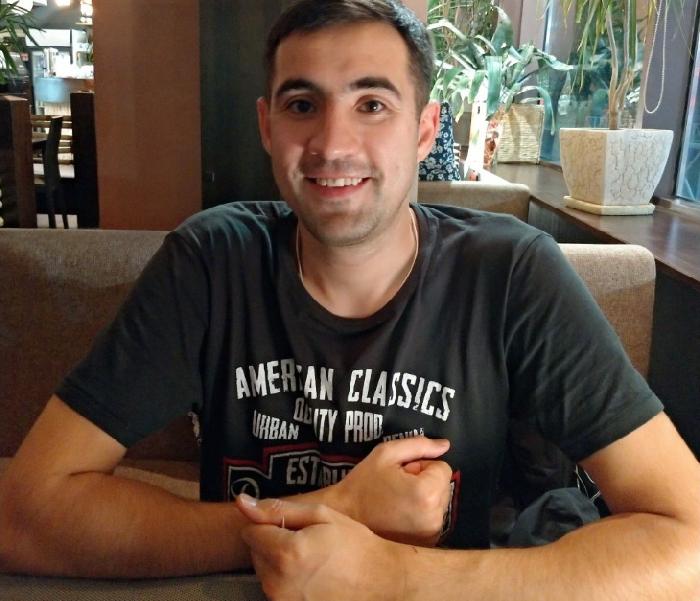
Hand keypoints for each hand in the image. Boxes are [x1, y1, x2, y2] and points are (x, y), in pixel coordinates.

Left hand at [237, 495, 404, 600]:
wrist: (381, 580)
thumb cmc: (354, 544)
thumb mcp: (321, 515)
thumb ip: (278, 509)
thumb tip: (242, 502)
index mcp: (286, 553)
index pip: (250, 531)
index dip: (270, 524)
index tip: (292, 526)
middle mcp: (278, 582)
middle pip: (255, 553)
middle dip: (273, 543)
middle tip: (306, 541)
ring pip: (264, 572)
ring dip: (279, 563)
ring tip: (311, 559)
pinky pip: (276, 590)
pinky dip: (287, 580)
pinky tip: (312, 576)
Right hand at [331, 437, 452, 545]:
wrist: (345, 516)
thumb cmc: (364, 483)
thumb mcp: (386, 454)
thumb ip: (419, 445)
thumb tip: (445, 445)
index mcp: (426, 493)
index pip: (442, 468)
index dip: (421, 466)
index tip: (401, 474)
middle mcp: (434, 517)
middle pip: (443, 485)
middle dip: (425, 481)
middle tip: (398, 487)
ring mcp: (431, 534)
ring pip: (440, 501)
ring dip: (424, 497)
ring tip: (398, 500)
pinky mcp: (427, 543)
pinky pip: (434, 517)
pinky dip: (422, 513)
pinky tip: (401, 514)